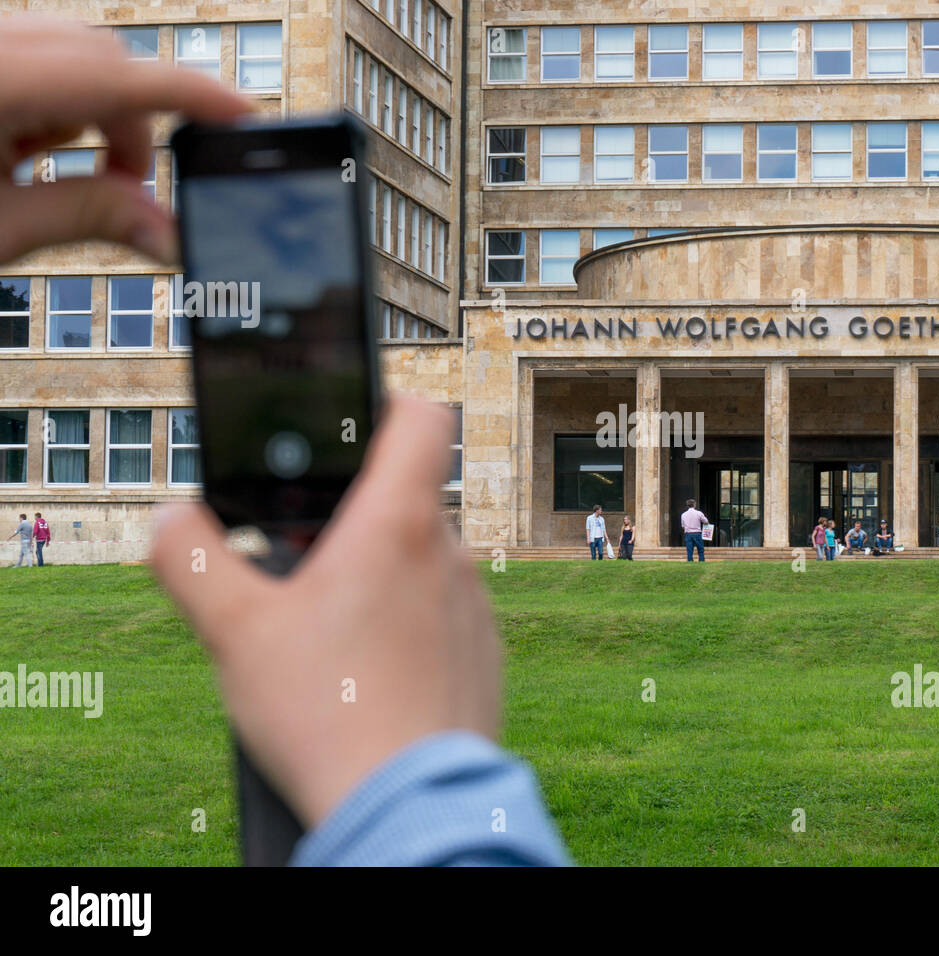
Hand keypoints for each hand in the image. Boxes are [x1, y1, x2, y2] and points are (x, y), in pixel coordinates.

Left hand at [0, 16, 248, 264]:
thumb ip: (88, 219)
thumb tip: (168, 234)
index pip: (115, 76)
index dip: (190, 94)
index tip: (245, 116)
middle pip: (101, 60)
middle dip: (131, 124)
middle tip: (125, 189)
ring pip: (69, 54)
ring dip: (91, 113)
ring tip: (60, 173)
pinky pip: (33, 56)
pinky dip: (51, 101)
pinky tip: (20, 148)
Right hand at [152, 396, 500, 828]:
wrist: (407, 805)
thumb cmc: (326, 713)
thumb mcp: (234, 632)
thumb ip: (191, 559)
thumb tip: (171, 521)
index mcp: (397, 524)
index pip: (421, 417)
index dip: (387, 403)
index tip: (353, 423)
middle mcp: (449, 554)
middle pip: (404, 503)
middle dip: (352, 522)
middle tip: (300, 568)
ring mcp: (474, 605)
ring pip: (421, 565)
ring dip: (380, 579)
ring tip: (329, 635)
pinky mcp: (483, 654)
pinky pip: (442, 617)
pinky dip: (408, 627)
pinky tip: (367, 674)